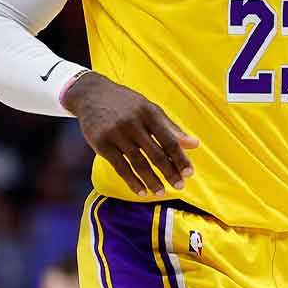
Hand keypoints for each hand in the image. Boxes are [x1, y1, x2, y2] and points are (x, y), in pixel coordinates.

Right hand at [62, 72, 199, 196]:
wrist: (91, 94)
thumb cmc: (127, 104)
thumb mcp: (150, 110)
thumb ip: (171, 128)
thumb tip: (195, 145)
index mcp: (149, 113)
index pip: (169, 139)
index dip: (180, 158)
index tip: (189, 173)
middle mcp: (133, 122)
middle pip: (155, 153)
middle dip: (169, 172)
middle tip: (180, 186)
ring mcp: (116, 133)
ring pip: (138, 162)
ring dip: (151, 180)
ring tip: (161, 192)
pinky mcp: (101, 143)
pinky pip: (120, 167)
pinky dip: (132, 181)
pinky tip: (142, 191)